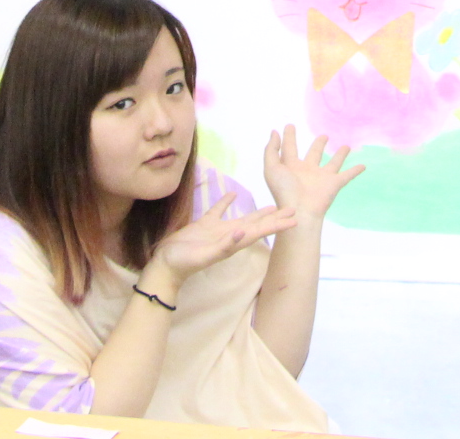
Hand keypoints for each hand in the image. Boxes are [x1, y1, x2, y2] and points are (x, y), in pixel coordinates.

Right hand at [147, 201, 297, 284]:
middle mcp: (230, 236)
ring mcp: (217, 231)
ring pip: (242, 218)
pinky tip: (232, 193)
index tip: (294, 218)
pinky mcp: (204, 225)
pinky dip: (226, 202)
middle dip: (274, 218)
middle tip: (292, 208)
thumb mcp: (205, 255)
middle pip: (257, 225)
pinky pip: (218, 211)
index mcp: (233, 243)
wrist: (165, 266)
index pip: (260, 232)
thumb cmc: (184, 262)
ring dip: (257, 213)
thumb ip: (223, 245)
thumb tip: (242, 232)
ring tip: (271, 205)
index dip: (277, 225)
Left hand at [263, 127, 364, 221]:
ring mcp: (321, 178)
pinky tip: (363, 165)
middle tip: (323, 136)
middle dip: (318, 145)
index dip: (288, 137)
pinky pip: (347, 175)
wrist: (299, 211)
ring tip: (346, 146)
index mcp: (291, 167)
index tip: (289, 125)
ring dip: (340, 155)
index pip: (289, 148)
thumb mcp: (271, 168)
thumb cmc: (284, 190)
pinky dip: (355, 171)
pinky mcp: (334, 184)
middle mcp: (307, 171)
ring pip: (333, 163)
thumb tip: (275, 132)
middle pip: (314, 154)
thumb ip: (271, 150)